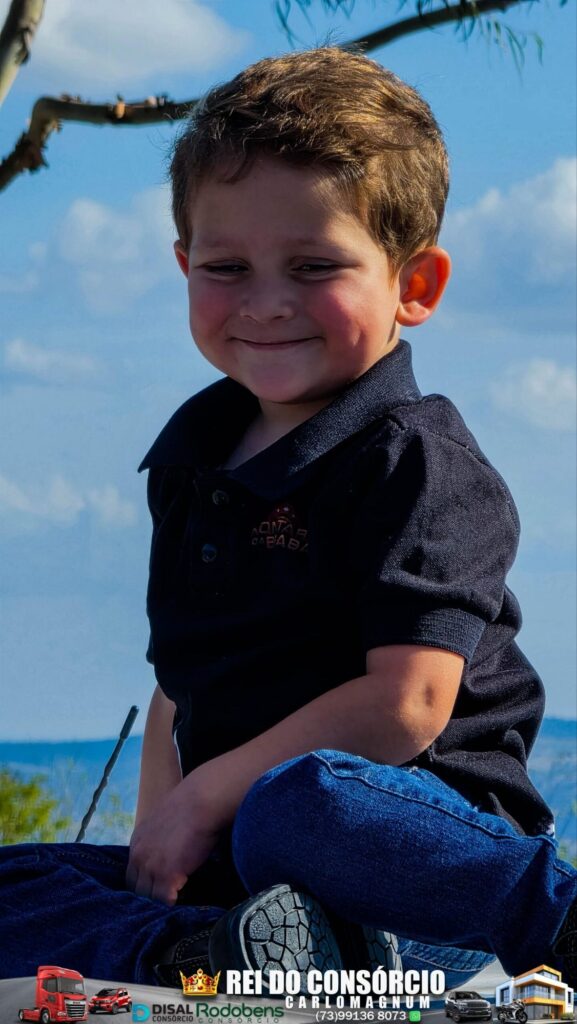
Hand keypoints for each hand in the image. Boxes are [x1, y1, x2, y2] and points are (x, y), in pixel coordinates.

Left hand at [126, 775, 219, 904]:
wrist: (202, 801)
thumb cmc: (192, 805)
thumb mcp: (165, 820)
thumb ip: (160, 838)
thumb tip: (171, 849)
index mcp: (137, 841)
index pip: (131, 874)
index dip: (144, 882)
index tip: (157, 887)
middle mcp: (138, 855)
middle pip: (136, 889)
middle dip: (149, 895)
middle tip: (165, 900)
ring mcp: (150, 867)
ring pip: (148, 898)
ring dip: (160, 901)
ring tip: (174, 904)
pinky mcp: (166, 876)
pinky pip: (165, 901)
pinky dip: (173, 903)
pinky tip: (183, 899)